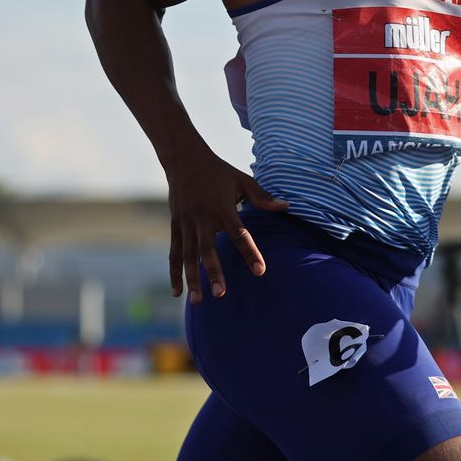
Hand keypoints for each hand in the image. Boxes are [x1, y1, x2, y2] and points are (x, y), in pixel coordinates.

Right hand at [166, 150, 286, 302]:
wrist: (184, 158)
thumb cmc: (218, 171)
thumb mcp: (242, 180)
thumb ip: (262, 197)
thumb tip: (286, 207)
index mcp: (223, 208)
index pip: (240, 234)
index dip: (250, 253)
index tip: (260, 271)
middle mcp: (203, 218)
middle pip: (208, 249)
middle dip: (214, 272)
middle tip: (222, 293)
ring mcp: (186, 223)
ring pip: (188, 256)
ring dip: (192, 279)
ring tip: (198, 301)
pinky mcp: (175, 226)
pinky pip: (174, 253)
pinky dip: (174, 273)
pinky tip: (177, 293)